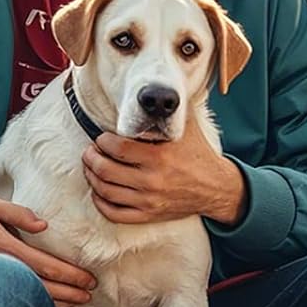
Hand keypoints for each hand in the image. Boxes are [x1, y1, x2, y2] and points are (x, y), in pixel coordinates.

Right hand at [0, 197, 96, 306]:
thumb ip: (18, 213)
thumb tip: (43, 225)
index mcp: (4, 246)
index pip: (44, 264)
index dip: (69, 274)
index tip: (87, 279)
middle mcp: (0, 268)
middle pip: (42, 287)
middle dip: (69, 292)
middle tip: (89, 294)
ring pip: (29, 298)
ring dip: (57, 303)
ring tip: (78, 301)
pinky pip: (15, 301)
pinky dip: (36, 305)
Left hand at [81, 119, 245, 224]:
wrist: (216, 187)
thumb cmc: (198, 153)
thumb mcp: (186, 126)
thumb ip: (167, 110)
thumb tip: (149, 91)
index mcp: (160, 155)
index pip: (116, 148)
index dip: (102, 141)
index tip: (102, 138)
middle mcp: (153, 180)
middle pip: (105, 170)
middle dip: (91, 158)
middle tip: (90, 152)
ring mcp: (149, 200)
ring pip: (105, 191)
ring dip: (92, 178)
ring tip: (92, 168)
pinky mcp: (149, 215)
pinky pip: (114, 214)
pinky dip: (101, 203)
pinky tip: (100, 191)